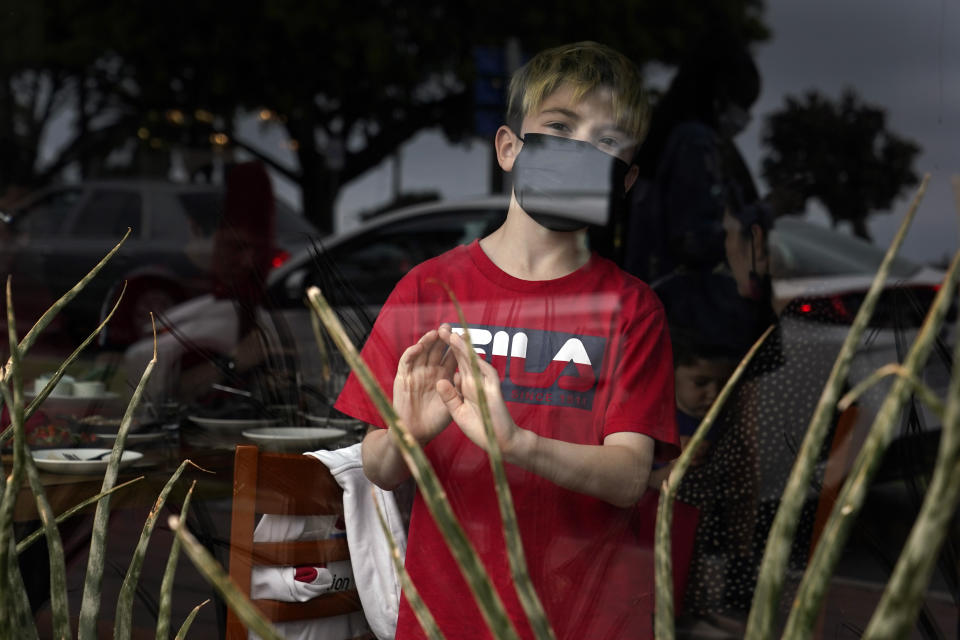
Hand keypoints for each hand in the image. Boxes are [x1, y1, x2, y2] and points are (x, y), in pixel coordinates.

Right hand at [392, 326, 457, 444]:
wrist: (417, 433)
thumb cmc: (436, 421)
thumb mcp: (453, 404)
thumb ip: (457, 390)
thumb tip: (464, 375)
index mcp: (444, 375)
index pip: (452, 356)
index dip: (457, 346)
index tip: (465, 336)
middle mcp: (430, 371)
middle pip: (436, 349)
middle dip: (443, 338)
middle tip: (448, 327)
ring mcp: (416, 373)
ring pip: (422, 352)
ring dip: (427, 342)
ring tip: (435, 334)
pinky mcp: (403, 378)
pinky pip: (406, 363)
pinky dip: (411, 354)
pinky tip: (418, 347)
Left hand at [435, 325, 520, 455]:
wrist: (500, 442)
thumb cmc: (480, 428)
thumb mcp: (458, 412)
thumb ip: (449, 397)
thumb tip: (440, 381)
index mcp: (466, 385)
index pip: (456, 364)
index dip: (446, 352)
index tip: (436, 339)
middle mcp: (476, 381)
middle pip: (463, 358)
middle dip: (453, 344)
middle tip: (442, 328)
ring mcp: (486, 385)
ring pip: (475, 363)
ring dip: (465, 350)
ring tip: (453, 336)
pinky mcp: (494, 392)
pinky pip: (488, 375)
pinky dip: (480, 365)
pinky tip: (471, 355)